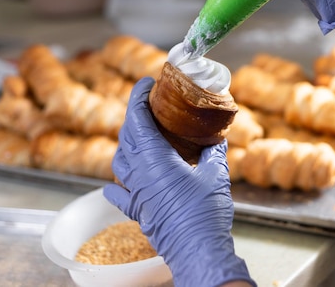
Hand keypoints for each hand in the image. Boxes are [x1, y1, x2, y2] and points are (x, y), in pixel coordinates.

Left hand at [104, 77, 254, 286]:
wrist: (196, 250)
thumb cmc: (205, 212)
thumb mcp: (216, 174)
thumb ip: (214, 152)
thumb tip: (217, 138)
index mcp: (154, 158)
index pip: (137, 119)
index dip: (138, 97)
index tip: (146, 83)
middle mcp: (138, 173)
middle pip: (126, 136)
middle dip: (135, 116)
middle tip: (150, 106)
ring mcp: (134, 192)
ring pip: (119, 160)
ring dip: (127, 144)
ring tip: (140, 137)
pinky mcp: (136, 210)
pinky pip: (118, 191)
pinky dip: (118, 182)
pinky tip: (120, 181)